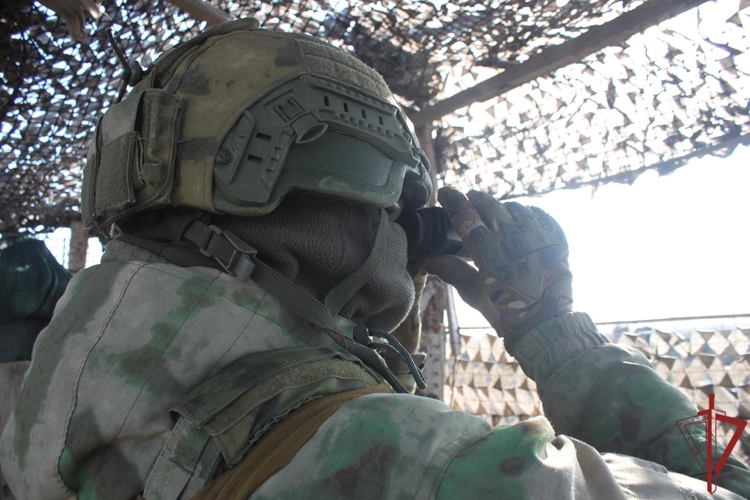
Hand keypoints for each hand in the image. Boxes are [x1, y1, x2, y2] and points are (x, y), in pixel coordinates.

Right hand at [419, 187, 572, 337]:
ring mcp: (538, 236)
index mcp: (488, 251)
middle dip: (475, 199)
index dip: (452, 200)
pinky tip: (520, 222)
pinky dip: (526, 214)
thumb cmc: (503, 310)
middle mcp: (513, 238)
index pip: (465, 214)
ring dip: (501, 208)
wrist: (544, 323)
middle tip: (469, 200)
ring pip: (514, 207)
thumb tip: (426, 259)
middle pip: (489, 203)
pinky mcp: (556, 238)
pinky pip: (538, 214)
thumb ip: (450, 270)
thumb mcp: (472, 291)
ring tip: (496, 216)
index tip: (446, 193)